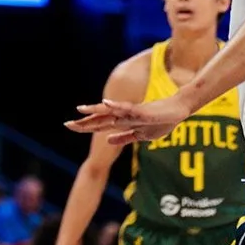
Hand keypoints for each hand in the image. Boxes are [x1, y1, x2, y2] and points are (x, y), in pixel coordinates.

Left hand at [65, 93, 190, 145]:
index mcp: (122, 122)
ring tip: (81, 109)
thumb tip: (107, 140)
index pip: (99, 124)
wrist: (178, 109)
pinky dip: (117, 106)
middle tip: (66, 124)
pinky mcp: (143, 110)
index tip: (69, 126)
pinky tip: (106, 103)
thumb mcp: (140, 135)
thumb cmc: (160, 121)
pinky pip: (128, 108)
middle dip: (84, 122)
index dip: (85, 126)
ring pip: (110, 111)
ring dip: (96, 110)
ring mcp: (132, 112)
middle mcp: (123, 115)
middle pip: (100, 118)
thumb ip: (124, 137)